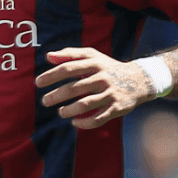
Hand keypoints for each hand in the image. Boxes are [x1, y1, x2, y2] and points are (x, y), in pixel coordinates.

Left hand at [35, 46, 153, 129]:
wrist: (139, 79)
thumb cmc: (108, 67)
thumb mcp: (92, 56)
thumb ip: (70, 54)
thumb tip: (48, 57)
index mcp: (95, 64)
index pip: (69, 68)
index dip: (51, 75)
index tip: (38, 83)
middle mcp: (103, 78)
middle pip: (74, 88)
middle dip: (56, 96)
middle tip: (45, 101)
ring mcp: (110, 94)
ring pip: (85, 105)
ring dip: (69, 110)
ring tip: (60, 112)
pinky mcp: (116, 108)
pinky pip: (98, 119)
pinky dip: (83, 123)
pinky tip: (74, 122)